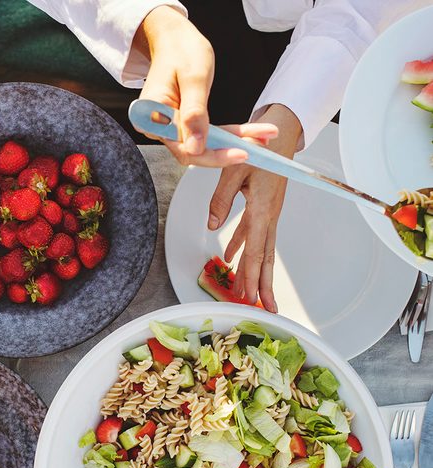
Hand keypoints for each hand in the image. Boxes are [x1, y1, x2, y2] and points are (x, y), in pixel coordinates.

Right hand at [134, 7, 277, 166]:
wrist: (174, 41)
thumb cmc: (181, 51)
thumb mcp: (194, 78)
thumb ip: (194, 114)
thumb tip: (195, 147)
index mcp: (153, 117)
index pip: (184, 148)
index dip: (212, 155)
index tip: (238, 153)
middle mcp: (159, 128)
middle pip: (194, 151)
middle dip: (228, 150)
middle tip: (257, 148)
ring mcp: (171, 128)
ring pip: (204, 145)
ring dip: (233, 143)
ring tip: (262, 138)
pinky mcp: (183, 125)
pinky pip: (206, 134)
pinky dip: (228, 135)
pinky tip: (249, 133)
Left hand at [207, 104, 303, 311]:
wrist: (281, 133)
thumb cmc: (260, 147)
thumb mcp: (234, 169)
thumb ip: (220, 199)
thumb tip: (211, 225)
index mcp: (263, 208)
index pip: (257, 250)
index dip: (253, 275)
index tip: (250, 296)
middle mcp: (269, 215)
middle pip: (266, 257)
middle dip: (264, 285)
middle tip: (265, 309)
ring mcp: (268, 214)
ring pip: (262, 250)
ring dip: (256, 273)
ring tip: (250, 294)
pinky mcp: (264, 209)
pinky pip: (255, 235)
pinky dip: (245, 250)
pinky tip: (233, 259)